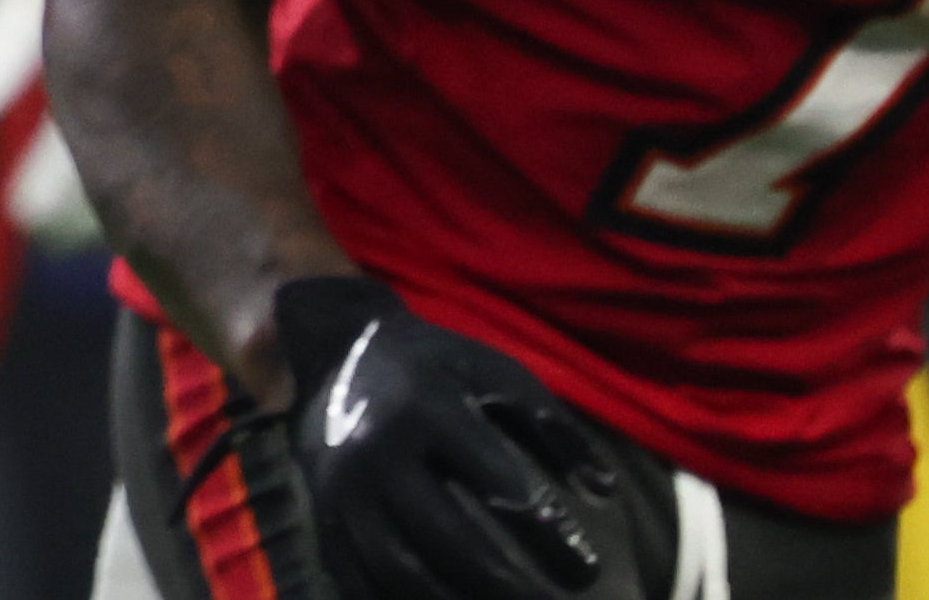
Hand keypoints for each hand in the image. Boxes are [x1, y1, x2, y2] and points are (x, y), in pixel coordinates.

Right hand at [275, 275, 644, 598]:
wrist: (336, 352)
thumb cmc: (435, 367)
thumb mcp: (498, 375)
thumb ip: (554, 428)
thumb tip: (605, 492)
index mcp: (426, 406)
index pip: (498, 484)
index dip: (549, 534)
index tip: (589, 571)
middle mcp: (376, 449)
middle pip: (447, 538)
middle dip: (507, 588)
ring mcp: (341, 488)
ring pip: (398, 570)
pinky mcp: (323, 515)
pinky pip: (357, 579)